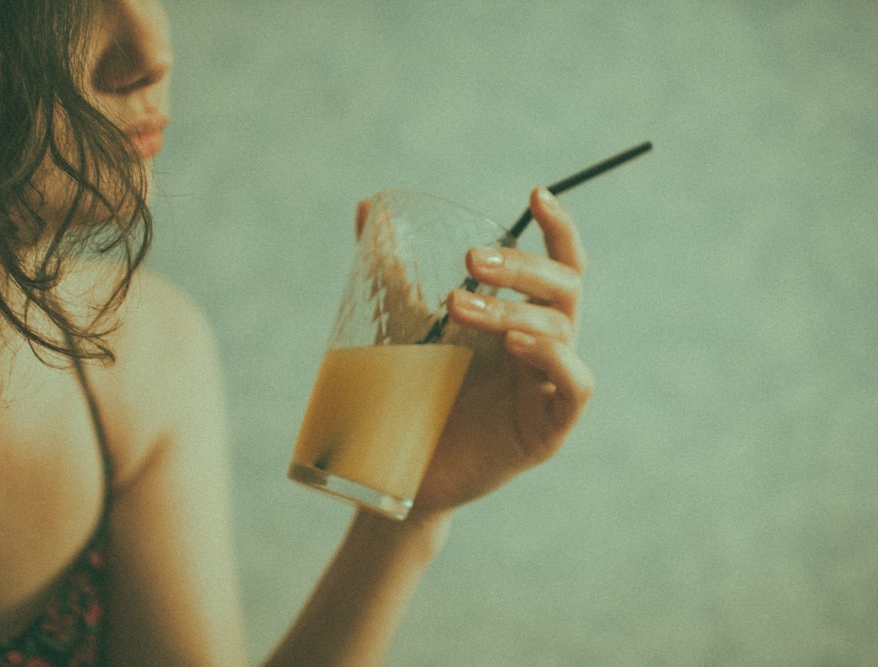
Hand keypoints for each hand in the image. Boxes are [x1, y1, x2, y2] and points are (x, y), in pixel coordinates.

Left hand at [406, 187, 594, 516]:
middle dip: (522, 267)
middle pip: (564, 288)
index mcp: (519, 320)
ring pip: (561, 329)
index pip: (557, 266)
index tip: (536, 194)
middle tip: (469, 260)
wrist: (398, 471)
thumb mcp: (403, 324)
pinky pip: (577, 385)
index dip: (557, 229)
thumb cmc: (412, 396)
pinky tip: (516, 346)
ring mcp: (548, 389)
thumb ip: (392, 271)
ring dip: (512, 309)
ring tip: (458, 305)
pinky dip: (555, 358)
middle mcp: (542, 348)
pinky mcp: (548, 430)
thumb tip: (364, 207)